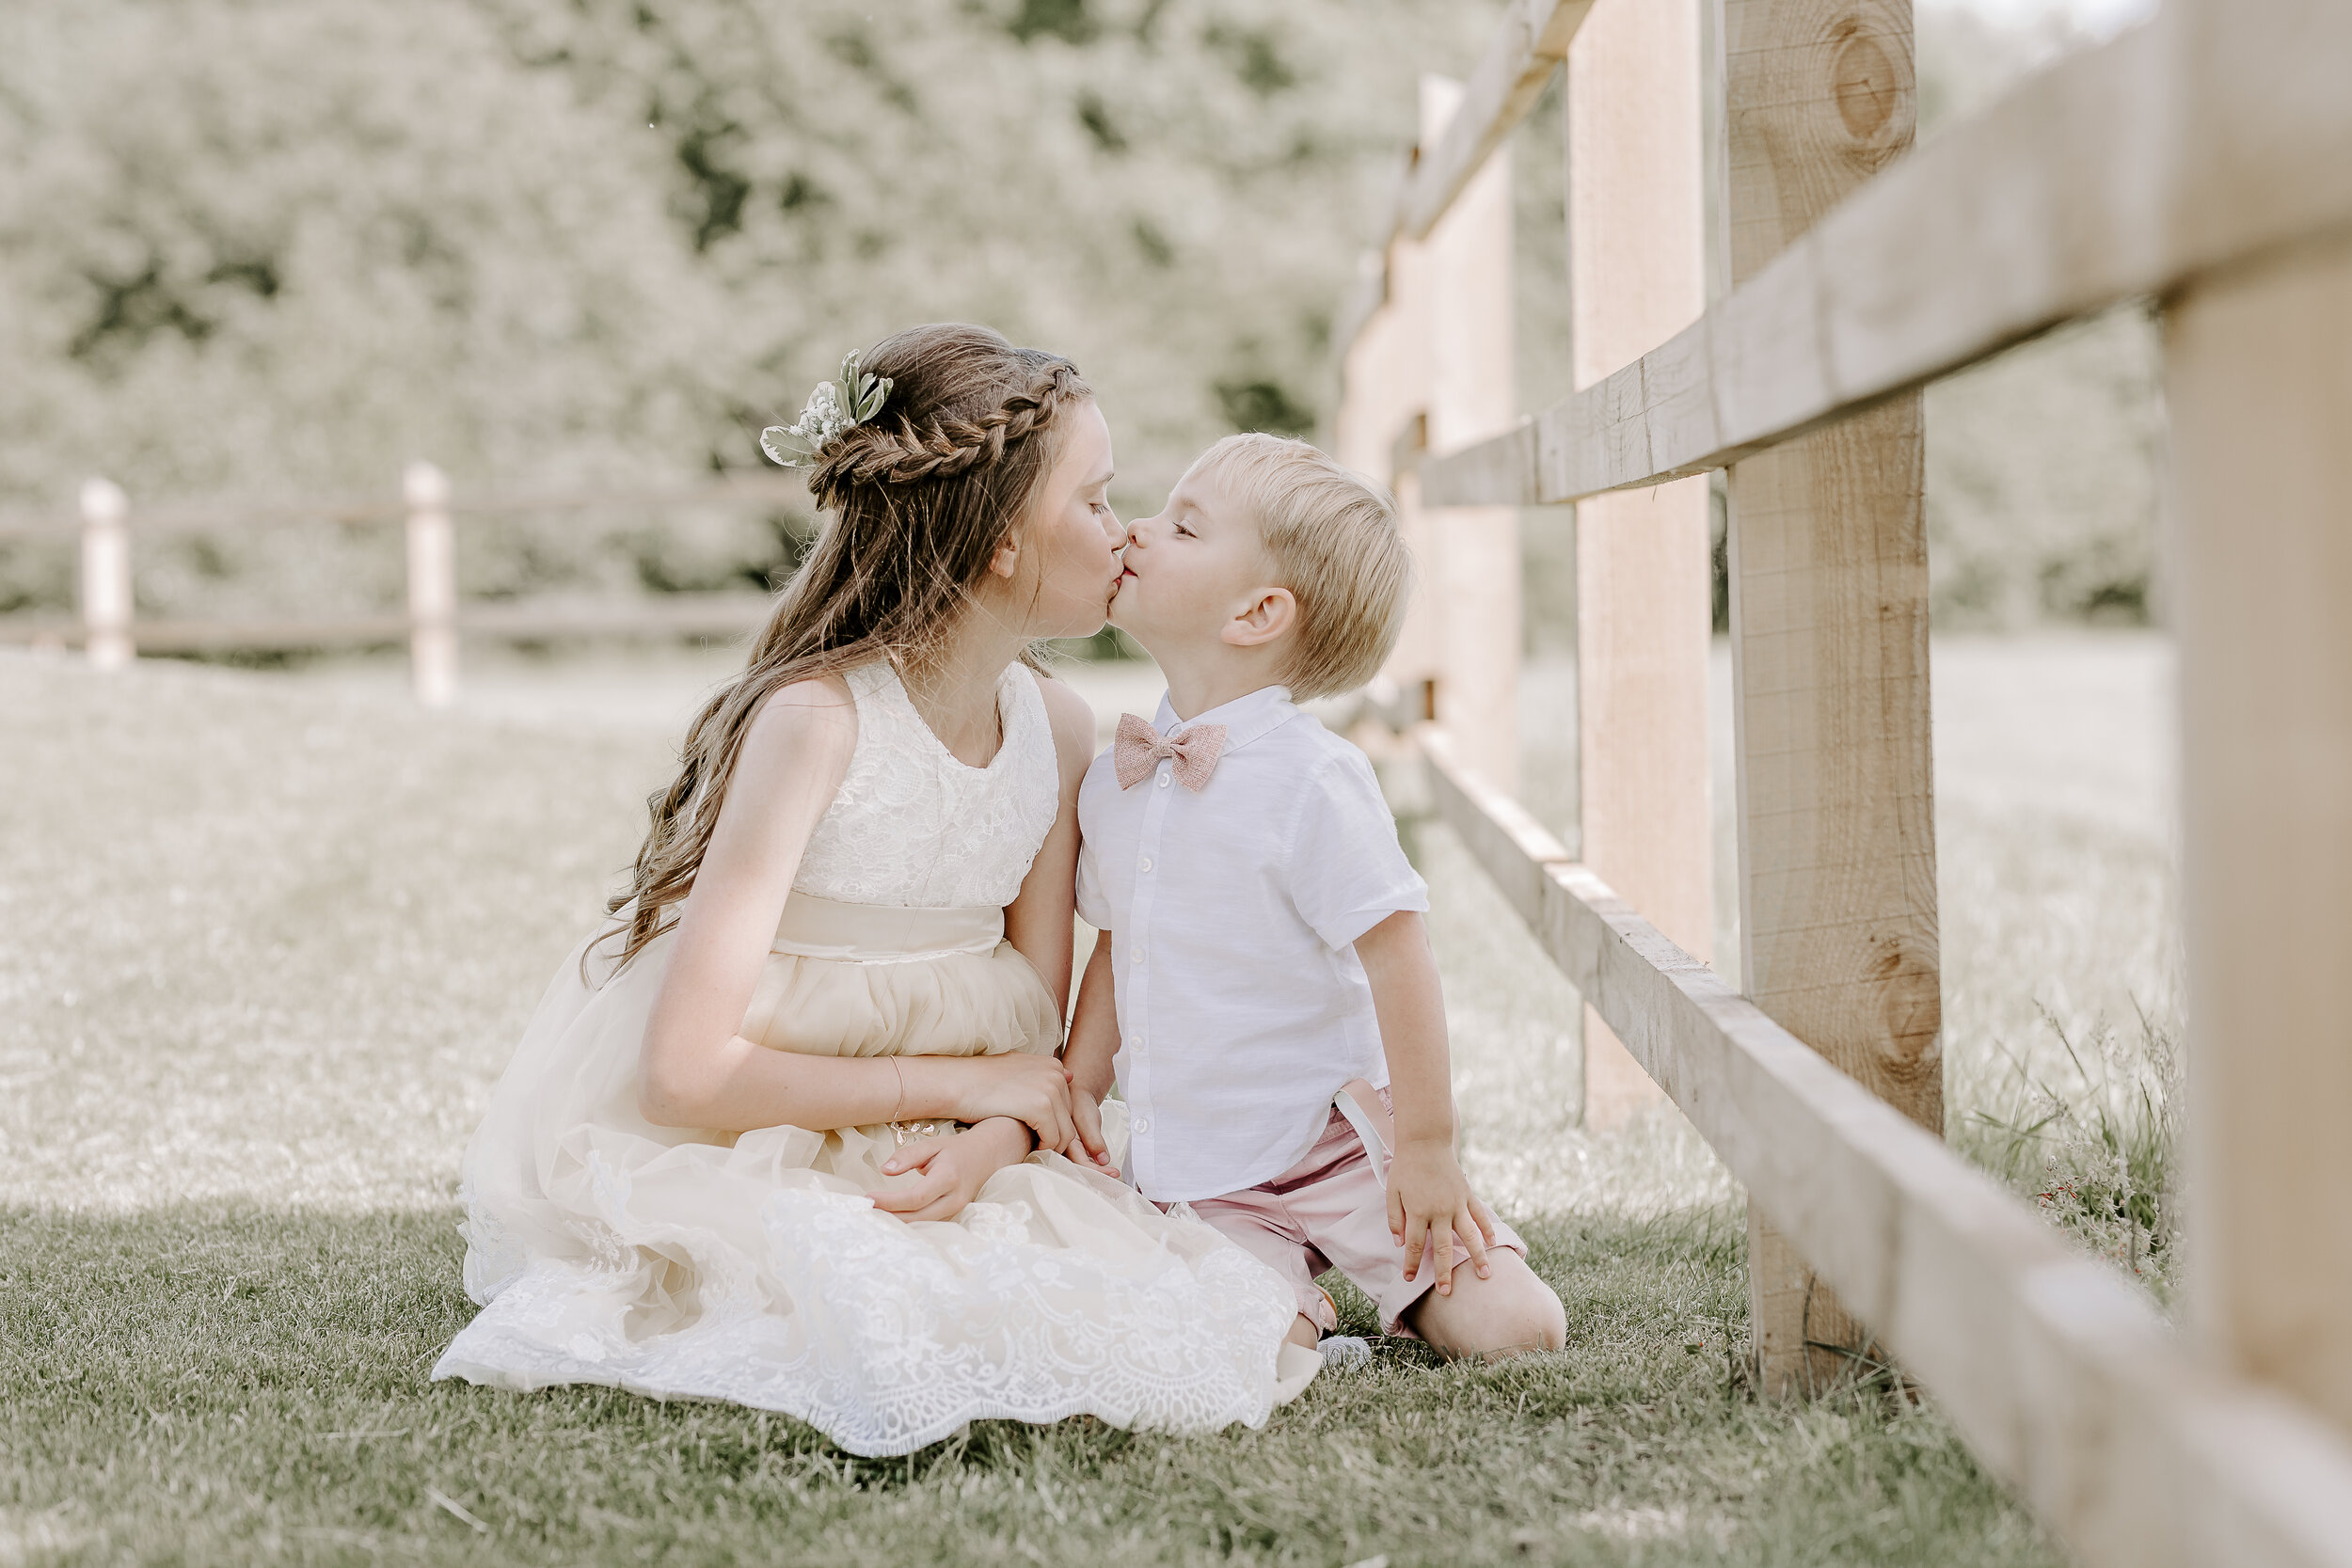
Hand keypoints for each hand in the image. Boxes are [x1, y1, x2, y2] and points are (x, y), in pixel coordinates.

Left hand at [872, 1121, 1022, 1223]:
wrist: (988, 1156)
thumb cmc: (956, 1150)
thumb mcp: (932, 1145)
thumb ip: (908, 1156)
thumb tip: (885, 1170)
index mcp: (948, 1177)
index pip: (915, 1197)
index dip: (890, 1201)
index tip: (867, 1198)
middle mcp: (954, 1199)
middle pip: (917, 1217)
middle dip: (889, 1216)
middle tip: (864, 1210)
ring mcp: (956, 1211)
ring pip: (922, 1225)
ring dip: (897, 1222)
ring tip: (873, 1216)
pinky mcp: (953, 1216)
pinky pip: (928, 1224)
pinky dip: (908, 1222)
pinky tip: (891, 1218)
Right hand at [939, 1052, 1077, 1155]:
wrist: (958, 1082)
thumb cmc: (983, 1079)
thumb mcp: (1018, 1066)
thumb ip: (1043, 1073)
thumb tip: (1070, 1075)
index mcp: (1052, 1065)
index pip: (1068, 1104)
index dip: (1055, 1121)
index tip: (1038, 1131)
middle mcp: (1056, 1074)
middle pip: (1069, 1118)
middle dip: (1055, 1134)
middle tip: (1035, 1144)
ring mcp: (1050, 1090)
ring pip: (1066, 1132)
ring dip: (1051, 1145)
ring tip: (1033, 1149)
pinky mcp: (1040, 1107)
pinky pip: (1052, 1139)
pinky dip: (1042, 1148)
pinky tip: (1027, 1149)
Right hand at [1064, 1089, 1118, 1177]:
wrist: (1078, 1096)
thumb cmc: (1081, 1105)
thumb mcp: (1088, 1120)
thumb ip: (1094, 1140)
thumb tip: (1103, 1160)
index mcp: (1065, 1142)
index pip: (1081, 1164)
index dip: (1098, 1171)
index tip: (1114, 1172)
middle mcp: (1065, 1150)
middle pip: (1080, 1170)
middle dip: (1097, 1178)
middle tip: (1115, 1181)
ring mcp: (1070, 1151)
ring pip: (1082, 1168)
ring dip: (1097, 1174)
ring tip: (1113, 1177)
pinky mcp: (1076, 1151)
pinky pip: (1085, 1163)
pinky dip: (1096, 1167)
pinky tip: (1105, 1170)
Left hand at [1386, 1136, 1497, 1295]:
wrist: (1425, 1142)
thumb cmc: (1406, 1168)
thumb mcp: (1392, 1192)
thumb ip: (1395, 1218)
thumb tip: (1398, 1242)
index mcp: (1417, 1211)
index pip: (1413, 1245)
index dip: (1410, 1264)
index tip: (1409, 1278)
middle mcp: (1439, 1211)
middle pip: (1442, 1248)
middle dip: (1444, 1272)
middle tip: (1447, 1292)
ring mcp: (1457, 1204)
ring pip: (1469, 1236)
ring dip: (1477, 1257)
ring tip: (1485, 1275)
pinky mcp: (1468, 1195)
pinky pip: (1480, 1216)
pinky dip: (1487, 1230)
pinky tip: (1493, 1244)